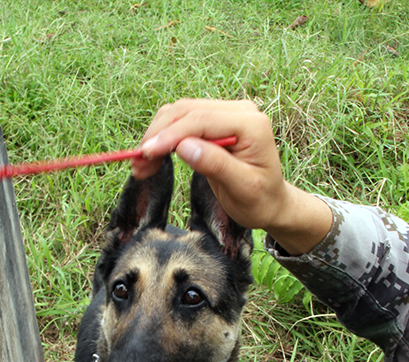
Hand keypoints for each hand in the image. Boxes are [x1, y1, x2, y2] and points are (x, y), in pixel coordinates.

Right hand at [131, 99, 331, 254]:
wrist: (271, 203)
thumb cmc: (260, 201)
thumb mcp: (242, 188)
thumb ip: (216, 165)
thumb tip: (184, 146)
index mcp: (250, 123)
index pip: (202, 120)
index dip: (170, 135)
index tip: (145, 154)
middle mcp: (238, 110)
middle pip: (186, 111)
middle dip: (157, 136)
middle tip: (136, 163)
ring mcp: (226, 113)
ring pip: (179, 113)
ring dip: (156, 137)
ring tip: (140, 166)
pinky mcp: (214, 122)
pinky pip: (182, 122)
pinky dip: (162, 139)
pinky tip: (151, 159)